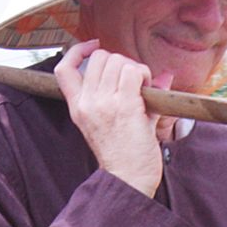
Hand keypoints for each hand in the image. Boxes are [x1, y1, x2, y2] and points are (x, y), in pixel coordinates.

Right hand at [55, 41, 171, 197]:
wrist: (127, 180)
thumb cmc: (123, 156)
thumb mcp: (109, 124)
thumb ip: (123, 95)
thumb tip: (162, 77)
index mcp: (78, 108)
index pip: (63, 69)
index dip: (77, 51)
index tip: (93, 46)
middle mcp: (87, 103)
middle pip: (99, 58)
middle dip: (120, 61)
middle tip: (132, 80)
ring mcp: (105, 103)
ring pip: (119, 61)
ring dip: (136, 69)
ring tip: (143, 88)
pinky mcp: (125, 106)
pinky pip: (135, 72)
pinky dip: (145, 75)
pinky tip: (148, 91)